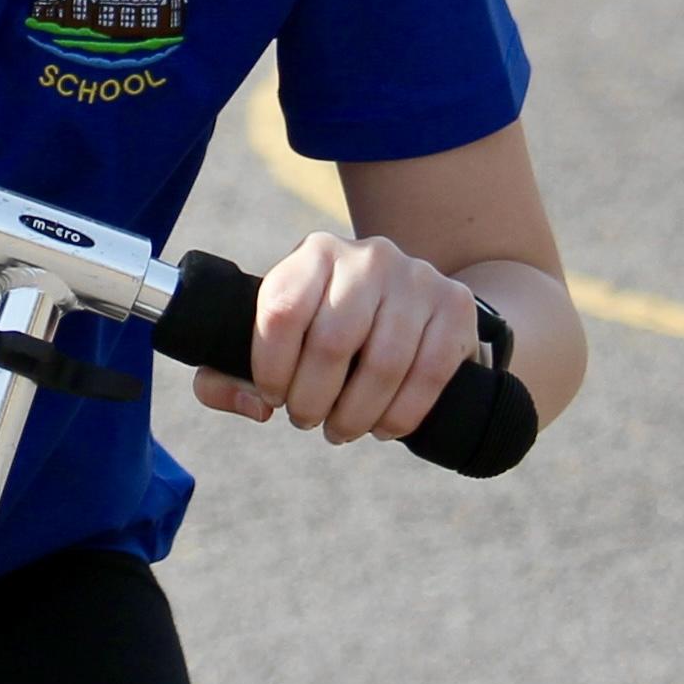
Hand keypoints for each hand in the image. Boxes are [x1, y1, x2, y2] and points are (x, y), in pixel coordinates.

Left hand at [193, 228, 486, 443]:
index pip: (282, 311)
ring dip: (356, 414)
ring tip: (342, 428)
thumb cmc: (325, 329)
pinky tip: (385, 427)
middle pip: (333, 343)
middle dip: (312, 400)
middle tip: (307, 421)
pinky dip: (402, 414)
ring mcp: (417, 278)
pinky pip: (429, 374)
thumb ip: (227, 374)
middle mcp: (367, 257)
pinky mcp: (455, 305)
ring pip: (383, 365)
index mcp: (314, 255)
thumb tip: (253, 405)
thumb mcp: (273, 339)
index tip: (272, 396)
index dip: (270, 368)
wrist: (408, 302)